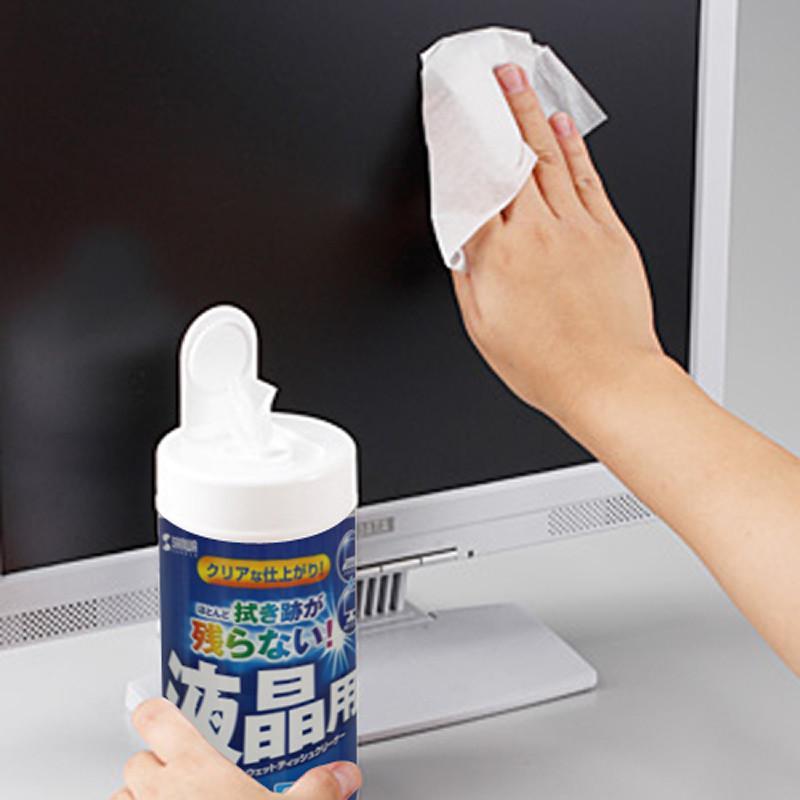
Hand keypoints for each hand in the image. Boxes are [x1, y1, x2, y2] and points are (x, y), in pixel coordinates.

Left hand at [112, 698, 360, 799]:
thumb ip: (319, 789)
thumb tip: (342, 774)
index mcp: (196, 768)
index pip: (156, 719)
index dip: (156, 712)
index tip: (160, 711)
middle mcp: (159, 792)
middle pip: (137, 760)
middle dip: (153, 764)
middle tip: (177, 772)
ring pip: (120, 797)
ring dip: (135, 799)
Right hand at [452, 63, 664, 427]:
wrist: (607, 380)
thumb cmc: (546, 365)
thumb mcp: (483, 329)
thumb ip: (468, 277)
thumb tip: (460, 243)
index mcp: (498, 257)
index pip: (471, 187)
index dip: (460, 149)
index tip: (451, 121)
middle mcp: (535, 233)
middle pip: (510, 160)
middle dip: (496, 112)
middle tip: (488, 80)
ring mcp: (575, 229)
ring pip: (547, 158)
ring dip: (530, 115)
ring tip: (518, 85)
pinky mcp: (608, 234)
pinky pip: (587, 179)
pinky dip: (573, 148)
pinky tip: (562, 127)